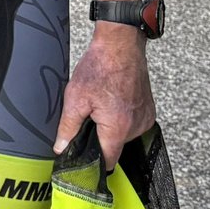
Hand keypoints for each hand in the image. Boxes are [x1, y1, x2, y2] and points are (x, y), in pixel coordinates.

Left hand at [56, 21, 156, 159]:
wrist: (121, 46)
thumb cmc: (100, 68)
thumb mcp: (75, 98)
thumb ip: (68, 127)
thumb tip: (61, 148)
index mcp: (118, 128)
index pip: (107, 161)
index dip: (93, 162)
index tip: (82, 160)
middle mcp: (136, 127)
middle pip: (114, 146)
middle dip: (98, 137)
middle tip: (88, 117)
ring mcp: (145, 118)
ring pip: (122, 135)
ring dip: (109, 126)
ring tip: (100, 104)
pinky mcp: (148, 110)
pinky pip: (131, 124)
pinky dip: (120, 117)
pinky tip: (111, 101)